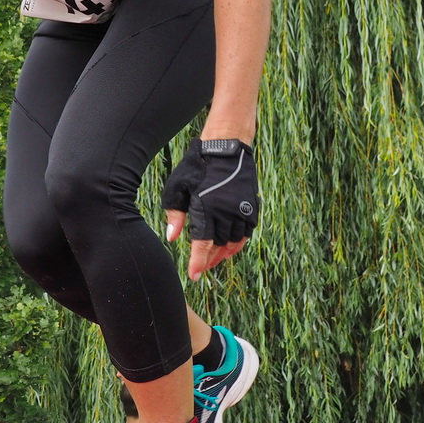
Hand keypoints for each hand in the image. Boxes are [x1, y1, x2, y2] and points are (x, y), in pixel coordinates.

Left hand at [162, 138, 258, 280]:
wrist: (225, 146)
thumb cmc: (196, 166)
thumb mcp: (177, 188)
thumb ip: (174, 215)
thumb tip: (172, 238)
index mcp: (207, 208)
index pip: (202, 244)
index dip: (198, 262)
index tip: (194, 276)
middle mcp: (227, 212)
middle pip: (218, 246)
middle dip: (209, 260)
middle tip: (201, 268)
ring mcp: (241, 210)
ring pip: (234, 242)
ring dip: (223, 253)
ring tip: (214, 260)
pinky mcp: (251, 206)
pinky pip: (246, 233)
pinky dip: (238, 243)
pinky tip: (229, 247)